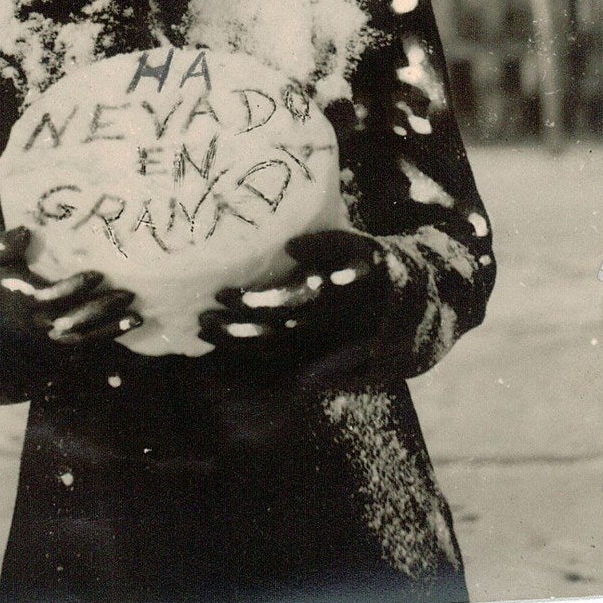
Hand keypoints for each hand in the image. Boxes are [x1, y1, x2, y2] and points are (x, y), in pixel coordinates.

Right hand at [0, 226, 141, 345]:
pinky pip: (81, 346)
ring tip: (138, 318)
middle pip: (73, 320)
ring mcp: (42, 336)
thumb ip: (2, 244)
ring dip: (110, 329)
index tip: (97, 273)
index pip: (51, 296)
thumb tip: (24, 231)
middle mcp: (33, 322)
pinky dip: (105, 339)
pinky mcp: (49, 342)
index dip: (74, 287)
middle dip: (102, 309)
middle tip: (129, 294)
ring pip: (81, 338)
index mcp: (21, 298)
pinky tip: (127, 329)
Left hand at [198, 230, 388, 367]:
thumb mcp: (358, 246)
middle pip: (272, 330)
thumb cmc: (369, 265)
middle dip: (235, 326)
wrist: (398, 305)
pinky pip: (277, 358)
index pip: (285, 304)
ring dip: (236, 342)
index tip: (223, 294)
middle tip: (203, 316)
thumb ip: (325, 244)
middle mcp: (322, 324)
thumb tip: (290, 245)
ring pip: (272, 349)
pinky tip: (222, 343)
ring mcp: (317, 342)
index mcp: (330, 296)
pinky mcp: (312, 353)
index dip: (253, 302)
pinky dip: (248, 353)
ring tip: (204, 331)